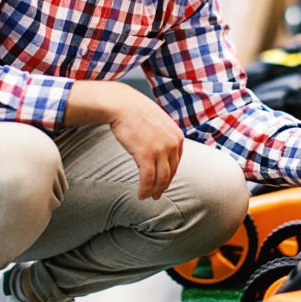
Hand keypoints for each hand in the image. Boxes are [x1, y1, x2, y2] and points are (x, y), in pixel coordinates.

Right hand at [65, 81, 183, 199]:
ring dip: (154, 191)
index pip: (176, 163)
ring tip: (147, 197)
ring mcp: (160, 150)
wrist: (123, 105)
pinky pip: (148, 179)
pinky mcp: (146, 155)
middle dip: (163, 186)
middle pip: (170, 173)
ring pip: (161, 179)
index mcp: (177, 136)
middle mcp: (172, 144)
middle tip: (156, 195)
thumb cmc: (136, 112)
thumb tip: (161, 150)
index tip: (163, 184)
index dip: (169, 176)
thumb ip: (164, 136)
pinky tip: (140, 194)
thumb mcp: (159, 122)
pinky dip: (145, 189)